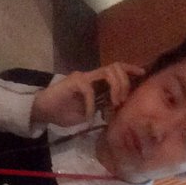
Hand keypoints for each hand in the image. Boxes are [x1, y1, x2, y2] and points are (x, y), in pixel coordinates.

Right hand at [31, 62, 145, 127]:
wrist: (43, 111)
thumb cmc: (64, 113)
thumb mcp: (89, 113)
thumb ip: (102, 108)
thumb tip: (116, 111)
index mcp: (97, 83)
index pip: (117, 70)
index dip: (130, 70)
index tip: (142, 74)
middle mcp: (91, 76)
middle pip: (116, 68)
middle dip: (124, 84)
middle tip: (122, 102)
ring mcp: (83, 77)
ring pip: (107, 72)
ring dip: (115, 88)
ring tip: (113, 104)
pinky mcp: (73, 82)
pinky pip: (89, 90)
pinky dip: (92, 105)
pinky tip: (89, 116)